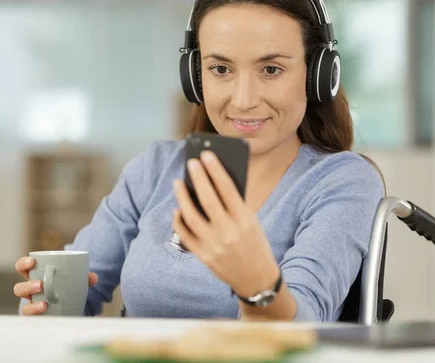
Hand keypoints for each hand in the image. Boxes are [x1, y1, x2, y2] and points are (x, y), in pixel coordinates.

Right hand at [13, 256, 98, 314]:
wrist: (69, 307)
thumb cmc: (66, 288)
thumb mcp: (75, 280)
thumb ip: (84, 278)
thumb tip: (93, 278)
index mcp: (36, 277)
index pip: (23, 269)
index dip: (23, 264)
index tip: (32, 262)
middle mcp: (31, 292)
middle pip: (19, 288)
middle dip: (27, 286)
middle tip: (41, 285)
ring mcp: (33, 306)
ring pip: (24, 307)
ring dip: (32, 305)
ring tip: (44, 304)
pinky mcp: (38, 319)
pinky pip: (32, 320)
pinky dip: (38, 317)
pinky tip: (46, 315)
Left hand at [172, 150, 279, 296]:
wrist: (257, 279)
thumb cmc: (255, 244)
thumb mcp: (252, 222)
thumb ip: (236, 205)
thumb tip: (213, 182)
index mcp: (245, 220)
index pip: (228, 189)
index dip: (215, 170)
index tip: (206, 156)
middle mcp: (229, 232)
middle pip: (208, 200)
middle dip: (198, 178)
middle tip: (191, 163)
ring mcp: (215, 245)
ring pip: (192, 216)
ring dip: (182, 197)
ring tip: (178, 182)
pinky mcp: (204, 256)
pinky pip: (186, 235)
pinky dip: (179, 220)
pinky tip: (178, 208)